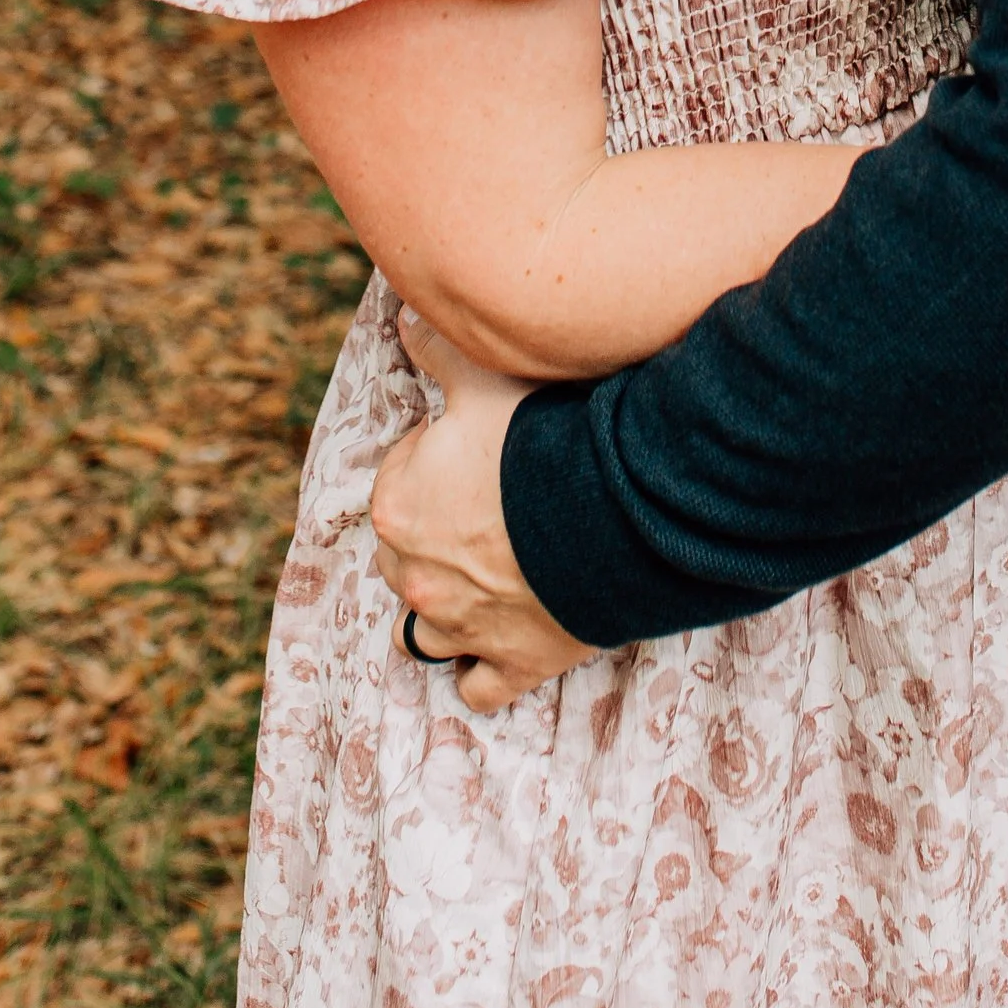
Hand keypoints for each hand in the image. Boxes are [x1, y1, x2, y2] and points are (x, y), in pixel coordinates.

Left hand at [369, 315, 599, 709]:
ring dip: (439, 613)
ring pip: (423, 634)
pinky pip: (476, 688)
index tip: (475, 452)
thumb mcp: (485, 377)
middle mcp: (415, 577)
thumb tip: (404, 319)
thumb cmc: (540, 437)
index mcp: (397, 507)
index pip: (397, 483)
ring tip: (477, 584)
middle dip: (432, 540)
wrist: (610, 511)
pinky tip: (498, 646)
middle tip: (484, 510)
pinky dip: (480, 671)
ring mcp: (462, 629)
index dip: (433, 463)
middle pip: (403, 561)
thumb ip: (437, 347)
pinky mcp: (511, 664)